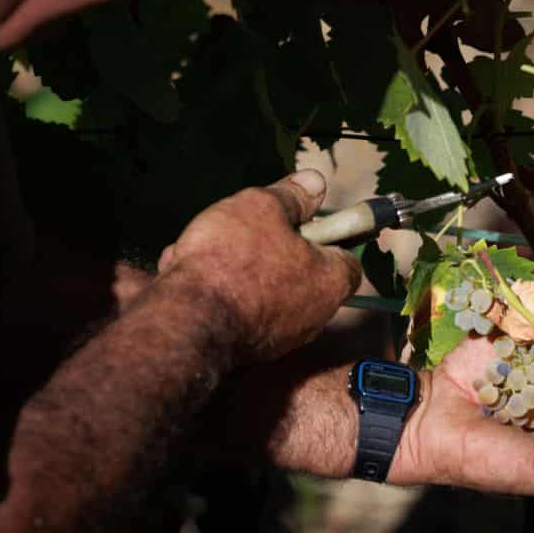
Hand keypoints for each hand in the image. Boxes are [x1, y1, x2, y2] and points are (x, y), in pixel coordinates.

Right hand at [156, 169, 363, 367]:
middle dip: (268, 247)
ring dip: (233, 268)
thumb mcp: (262, 207)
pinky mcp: (247, 349)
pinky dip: (217, 291)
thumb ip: (291, 196)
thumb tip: (314, 183)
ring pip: (260, 287)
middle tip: (242, 230)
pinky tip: (186, 275)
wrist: (188, 320)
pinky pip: (236, 309)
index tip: (300, 220)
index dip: (326, 234)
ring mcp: (280, 338)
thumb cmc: (233, 259)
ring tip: (202, 250)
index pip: (347, 256)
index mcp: (330, 281)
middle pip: (299, 270)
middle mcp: (314, 317)